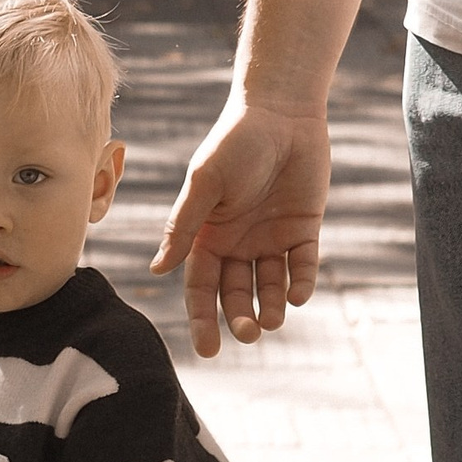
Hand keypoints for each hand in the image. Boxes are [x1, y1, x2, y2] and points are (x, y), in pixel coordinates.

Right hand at [152, 97, 331, 355]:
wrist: (283, 111)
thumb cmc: (236, 142)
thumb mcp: (205, 183)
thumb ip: (184, 226)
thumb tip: (157, 269)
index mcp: (208, 233)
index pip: (201, 286)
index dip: (202, 318)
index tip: (209, 350)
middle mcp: (238, 240)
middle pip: (235, 292)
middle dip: (239, 317)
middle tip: (248, 333)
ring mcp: (272, 236)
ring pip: (270, 285)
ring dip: (270, 306)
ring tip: (271, 321)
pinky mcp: (304, 227)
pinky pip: (303, 264)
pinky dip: (301, 282)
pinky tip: (297, 295)